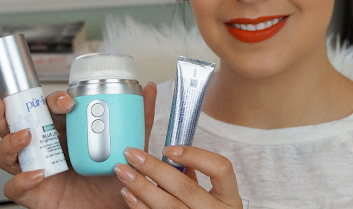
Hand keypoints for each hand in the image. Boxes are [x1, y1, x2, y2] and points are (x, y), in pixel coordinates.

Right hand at [0, 83, 156, 208]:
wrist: (116, 208)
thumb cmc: (117, 179)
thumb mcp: (132, 146)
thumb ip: (140, 119)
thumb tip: (149, 88)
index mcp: (66, 132)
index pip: (49, 108)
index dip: (54, 100)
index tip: (69, 101)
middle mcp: (47, 147)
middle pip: (17, 122)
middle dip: (11, 108)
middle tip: (22, 103)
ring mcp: (37, 168)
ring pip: (7, 151)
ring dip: (10, 140)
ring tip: (25, 135)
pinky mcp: (34, 193)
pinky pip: (14, 186)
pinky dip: (21, 179)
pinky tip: (38, 174)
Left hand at [114, 146, 242, 207]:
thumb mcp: (211, 196)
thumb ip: (194, 176)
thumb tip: (169, 154)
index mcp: (230, 199)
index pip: (220, 169)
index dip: (195, 155)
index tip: (168, 148)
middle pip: (185, 187)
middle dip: (154, 168)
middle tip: (132, 154)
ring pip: (167, 206)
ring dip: (140, 186)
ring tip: (123, 171)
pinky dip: (138, 205)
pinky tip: (128, 193)